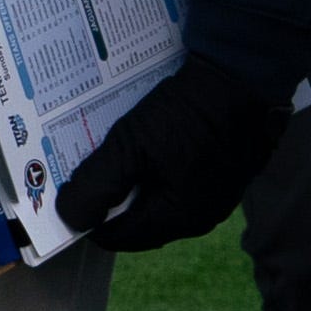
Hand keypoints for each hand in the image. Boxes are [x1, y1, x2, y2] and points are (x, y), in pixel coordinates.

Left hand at [54, 52, 290, 252]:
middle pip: (140, 219)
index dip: (89, 219)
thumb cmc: (191, 112)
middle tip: (81, 172)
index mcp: (181, 217)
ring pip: (160, 198)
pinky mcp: (223, 170)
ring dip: (133, 181)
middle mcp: (202, 214)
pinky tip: (142, 145)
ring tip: (108, 156)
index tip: (65, 197)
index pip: (120, 236)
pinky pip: (179, 179)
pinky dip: (155, 168)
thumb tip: (70, 217)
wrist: (246, 74)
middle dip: (110, 198)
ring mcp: (217, 193)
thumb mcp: (133, 144)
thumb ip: (99, 183)